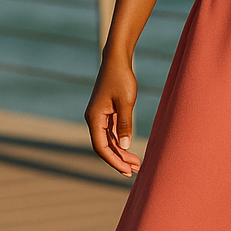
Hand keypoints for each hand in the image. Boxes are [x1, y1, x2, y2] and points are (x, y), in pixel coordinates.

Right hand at [86, 54, 142, 176]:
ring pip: (108, 141)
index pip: (101, 147)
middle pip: (104, 146)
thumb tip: (124, 147)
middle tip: (136, 170)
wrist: (117, 60)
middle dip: (119, 159)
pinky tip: (130, 148)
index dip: (114, 161)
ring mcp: (99, 116)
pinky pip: (111, 132)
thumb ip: (125, 125)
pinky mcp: (106, 112)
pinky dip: (120, 141)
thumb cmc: (121, 78)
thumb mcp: (126, 102)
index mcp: (94, 118)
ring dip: (121, 152)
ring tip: (137, 163)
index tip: (127, 170)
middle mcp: (94, 119)